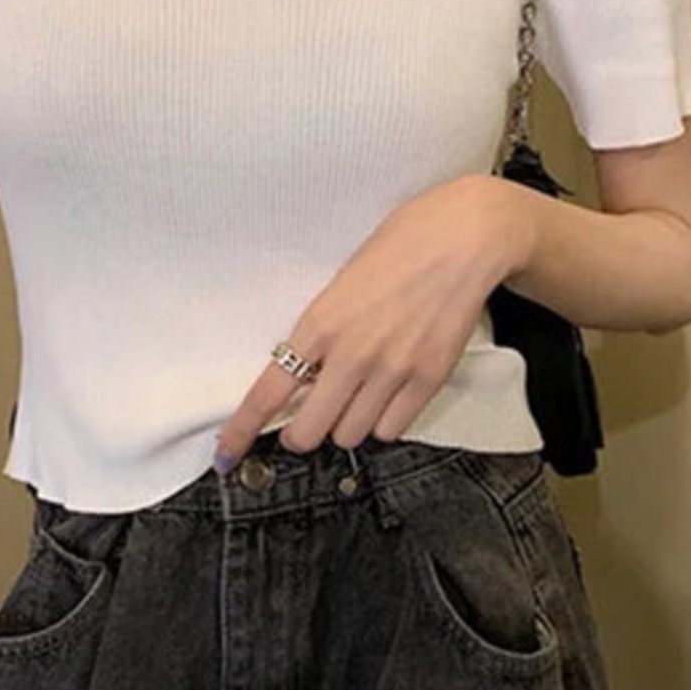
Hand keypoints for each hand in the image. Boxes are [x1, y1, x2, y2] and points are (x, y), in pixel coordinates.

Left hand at [213, 175, 530, 469]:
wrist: (464, 237)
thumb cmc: (400, 245)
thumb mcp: (341, 282)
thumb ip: (321, 331)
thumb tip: (305, 375)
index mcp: (319, 323)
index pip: (268, 392)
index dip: (242, 430)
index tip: (226, 452)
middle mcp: (351, 354)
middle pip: (307, 431)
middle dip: (301, 433)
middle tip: (306, 420)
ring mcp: (392, 370)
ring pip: (350, 435)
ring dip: (345, 425)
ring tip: (355, 397)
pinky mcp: (428, 379)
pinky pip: (391, 429)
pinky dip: (382, 422)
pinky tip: (386, 396)